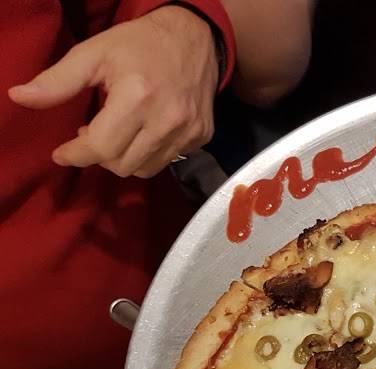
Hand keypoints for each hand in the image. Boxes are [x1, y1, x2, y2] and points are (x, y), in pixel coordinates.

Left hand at [8, 6, 217, 177]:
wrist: (194, 38)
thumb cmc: (139, 43)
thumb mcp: (94, 53)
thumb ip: (57, 81)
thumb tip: (19, 98)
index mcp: (137, 96)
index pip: (101, 147)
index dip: (76, 154)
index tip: (63, 153)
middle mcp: (167, 119)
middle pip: (121, 164)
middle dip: (99, 155)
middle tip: (94, 132)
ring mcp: (188, 131)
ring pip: (143, 169)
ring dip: (123, 158)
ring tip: (118, 133)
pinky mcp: (201, 137)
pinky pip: (166, 160)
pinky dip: (148, 153)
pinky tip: (143, 131)